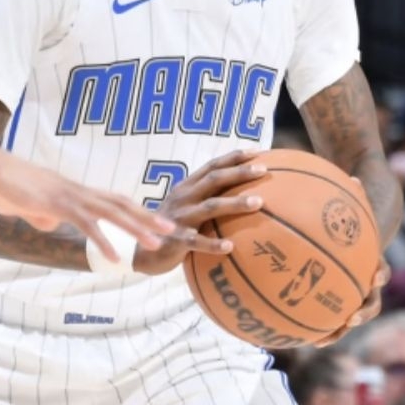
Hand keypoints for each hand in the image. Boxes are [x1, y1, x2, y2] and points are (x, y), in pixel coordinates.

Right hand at [0, 148, 196, 261]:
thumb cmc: (0, 184)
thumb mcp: (25, 205)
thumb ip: (41, 214)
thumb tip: (50, 223)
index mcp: (72, 191)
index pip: (111, 200)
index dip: (134, 211)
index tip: (154, 222)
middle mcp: (77, 190)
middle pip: (120, 203)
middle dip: (148, 217)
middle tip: (172, 229)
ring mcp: (68, 196)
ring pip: (111, 212)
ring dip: (136, 228)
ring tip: (156, 243)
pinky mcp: (56, 204)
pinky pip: (86, 225)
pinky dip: (103, 242)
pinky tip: (115, 258)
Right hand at [133, 149, 263, 276]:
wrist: (141, 252)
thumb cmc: (172, 228)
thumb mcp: (186, 207)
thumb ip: (207, 198)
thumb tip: (242, 194)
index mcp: (187, 188)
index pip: (211, 167)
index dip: (233, 158)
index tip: (257, 152)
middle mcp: (184, 198)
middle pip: (214, 180)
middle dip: (239, 173)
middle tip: (264, 170)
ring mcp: (179, 218)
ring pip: (210, 207)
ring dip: (235, 203)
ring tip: (258, 203)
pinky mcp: (175, 240)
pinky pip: (196, 241)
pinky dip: (213, 244)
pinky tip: (230, 247)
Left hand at [312, 178, 389, 343]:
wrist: (368, 231)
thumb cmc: (360, 215)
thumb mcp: (359, 205)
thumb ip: (356, 195)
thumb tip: (354, 175)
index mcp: (373, 263)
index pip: (382, 272)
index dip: (380, 277)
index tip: (375, 278)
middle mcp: (367, 283)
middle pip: (370, 303)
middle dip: (362, 314)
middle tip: (351, 319)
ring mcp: (353, 295)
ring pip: (348, 317)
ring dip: (337, 331)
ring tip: (319, 341)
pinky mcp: (338, 301)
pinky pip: (325, 315)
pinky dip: (311, 323)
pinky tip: (289, 330)